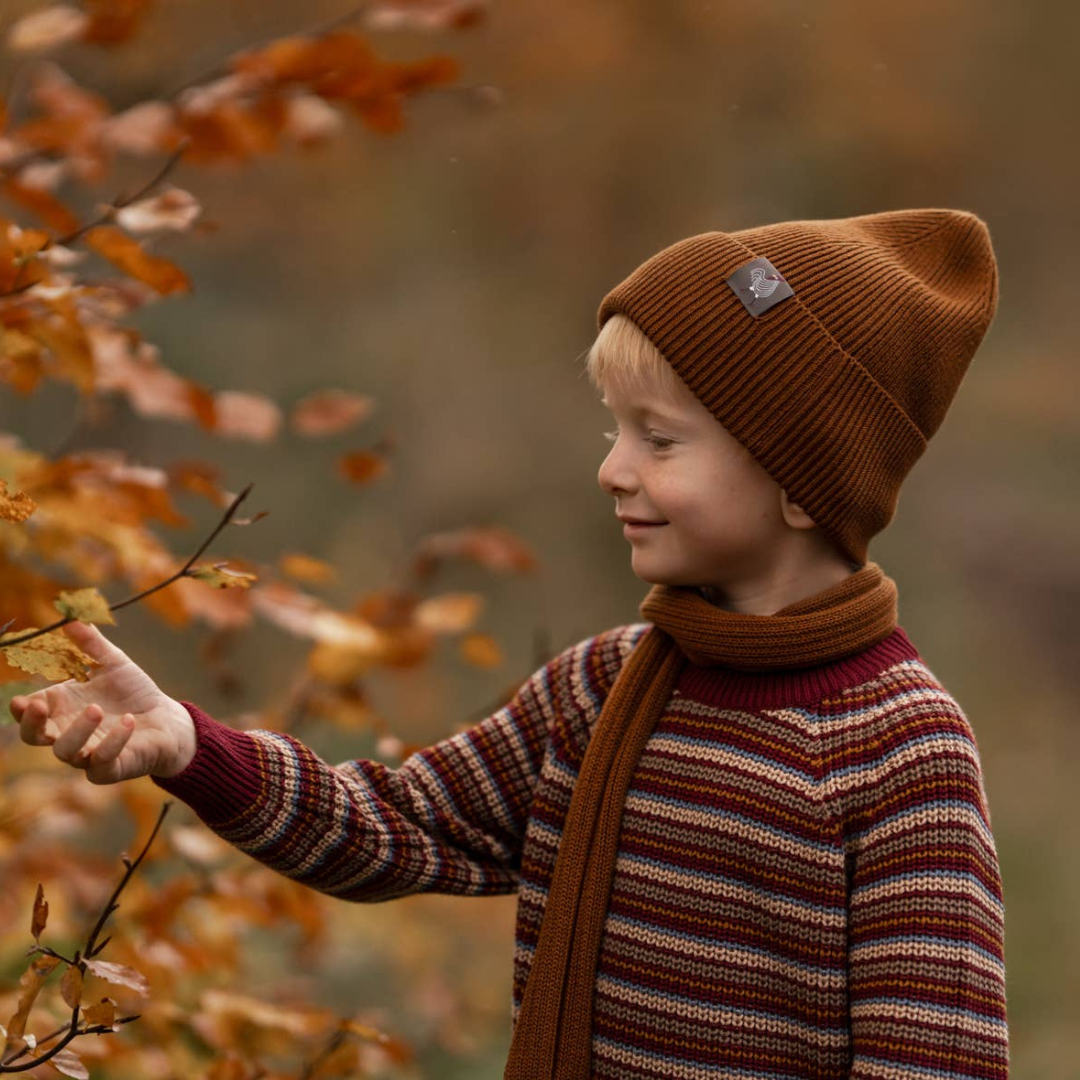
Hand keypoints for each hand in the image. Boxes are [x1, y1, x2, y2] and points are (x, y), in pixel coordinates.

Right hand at [10, 621, 196, 782]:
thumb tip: (71, 617)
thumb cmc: (132, 692)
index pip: (29, 712)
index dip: (21, 709)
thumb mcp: (113, 663)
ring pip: (65, 751)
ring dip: (77, 730)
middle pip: (33, 736)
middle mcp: (67, 732)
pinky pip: (102, 764)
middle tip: (36, 706)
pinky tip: (127, 722)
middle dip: (31, 724)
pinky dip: (112, 743)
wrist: (166, 719)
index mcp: (61, 708)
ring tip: (96, 708)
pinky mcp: (110, 768)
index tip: (21, 700)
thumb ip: (91, 644)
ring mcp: (86, 753)